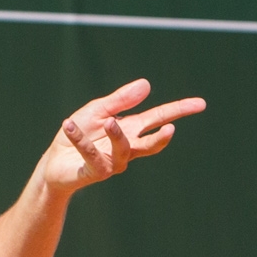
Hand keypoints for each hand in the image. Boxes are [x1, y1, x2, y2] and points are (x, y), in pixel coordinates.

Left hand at [38, 79, 203, 193]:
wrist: (55, 162)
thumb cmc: (80, 134)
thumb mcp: (98, 110)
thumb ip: (120, 100)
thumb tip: (147, 85)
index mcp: (131, 129)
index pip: (159, 118)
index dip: (180, 110)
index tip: (201, 104)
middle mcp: (127, 148)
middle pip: (152, 142)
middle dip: (162, 136)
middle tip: (171, 129)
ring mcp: (113, 162)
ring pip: (122, 149)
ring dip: (117, 134)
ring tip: (109, 121)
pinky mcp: (95, 171)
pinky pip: (90, 154)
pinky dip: (80, 139)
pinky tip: (69, 125)